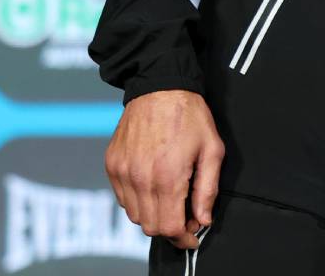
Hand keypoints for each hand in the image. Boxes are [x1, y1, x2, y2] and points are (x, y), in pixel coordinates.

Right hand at [105, 89, 224, 248]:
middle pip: (150, 226)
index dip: (183, 238)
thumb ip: (207, 189)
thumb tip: (203, 219)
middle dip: (170, 229)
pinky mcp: (112, 165)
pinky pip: (123, 198)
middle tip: (187, 216)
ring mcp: (122, 173)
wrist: (159, 87)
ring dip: (154, 215)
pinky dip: (138, 201)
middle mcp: (139, 178)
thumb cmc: (190, 116)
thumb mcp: (212, 150)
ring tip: (172, 199)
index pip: (168, 227)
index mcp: (167, 177)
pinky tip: (154, 186)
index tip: (193, 237)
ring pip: (134, 215)